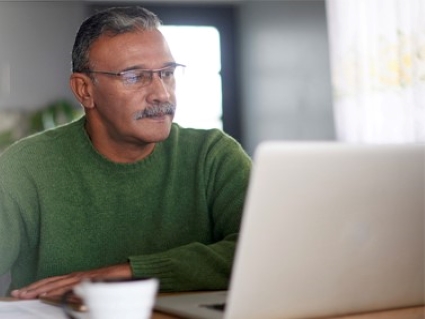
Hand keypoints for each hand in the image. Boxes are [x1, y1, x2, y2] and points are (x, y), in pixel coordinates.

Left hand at [11, 263, 131, 299]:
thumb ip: (81, 293)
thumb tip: (69, 299)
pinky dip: (55, 289)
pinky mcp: (87, 280)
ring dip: (39, 288)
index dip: (37, 286)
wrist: (128, 272)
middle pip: (50, 281)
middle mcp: (76, 275)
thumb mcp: (93, 289)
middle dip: (32, 288)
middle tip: (17, 293)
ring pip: (55, 283)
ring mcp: (81, 277)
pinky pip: (68, 286)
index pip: (52, 282)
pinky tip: (46, 294)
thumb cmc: (112, 280)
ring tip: (25, 294)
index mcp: (76, 277)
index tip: (24, 291)